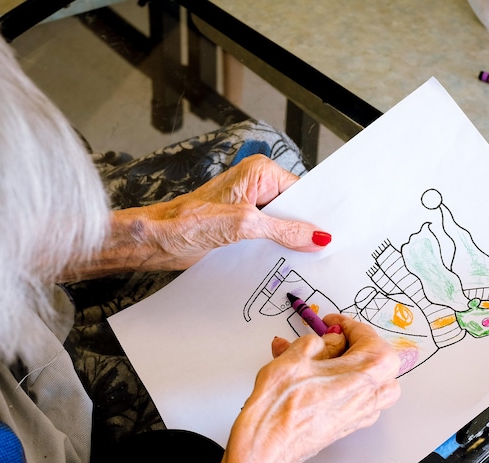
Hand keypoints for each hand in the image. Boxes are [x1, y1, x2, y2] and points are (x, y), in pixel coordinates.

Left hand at [63, 155, 331, 279]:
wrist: (155, 240)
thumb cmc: (187, 224)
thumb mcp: (244, 226)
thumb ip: (284, 230)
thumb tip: (317, 237)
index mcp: (260, 172)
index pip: (302, 193)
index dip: (315, 215)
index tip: (333, 236)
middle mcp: (256, 185)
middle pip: (294, 209)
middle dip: (304, 231)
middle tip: (323, 253)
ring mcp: (248, 206)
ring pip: (281, 226)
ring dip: (288, 244)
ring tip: (306, 262)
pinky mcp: (239, 225)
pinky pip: (267, 237)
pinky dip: (274, 250)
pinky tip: (283, 264)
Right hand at [188, 314, 400, 462]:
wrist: (270, 445)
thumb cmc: (280, 405)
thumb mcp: (294, 357)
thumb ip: (315, 343)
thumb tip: (323, 342)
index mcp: (366, 371)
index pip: (368, 336)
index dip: (346, 325)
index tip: (330, 323)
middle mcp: (369, 395)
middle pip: (378, 361)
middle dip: (355, 345)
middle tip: (330, 339)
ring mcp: (360, 413)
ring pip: (371, 383)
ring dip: (353, 367)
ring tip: (324, 359)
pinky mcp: (347, 425)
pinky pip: (357, 398)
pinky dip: (343, 385)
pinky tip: (316, 380)